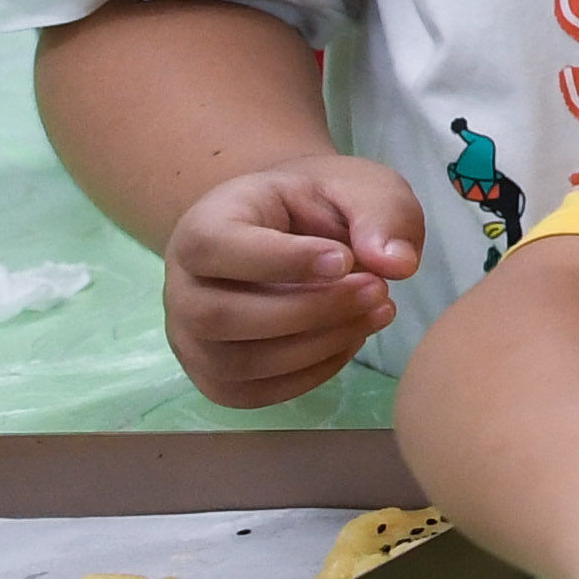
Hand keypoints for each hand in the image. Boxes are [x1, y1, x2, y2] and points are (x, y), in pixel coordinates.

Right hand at [162, 159, 424, 408]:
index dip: (280, 261)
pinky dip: (312, 373)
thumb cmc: (317, 204)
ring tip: (379, 312)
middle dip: (310, 311)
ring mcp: (190, 337)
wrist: (289, 229)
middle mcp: (181, 286)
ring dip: (319, 345)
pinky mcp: (214, 375)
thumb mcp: (357, 186)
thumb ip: (381, 214)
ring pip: (239, 362)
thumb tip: (398, 265)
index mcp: (201, 226)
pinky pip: (255, 392)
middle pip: (223, 316)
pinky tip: (352, 338)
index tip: (345, 260)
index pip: (216, 248)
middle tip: (378, 291)